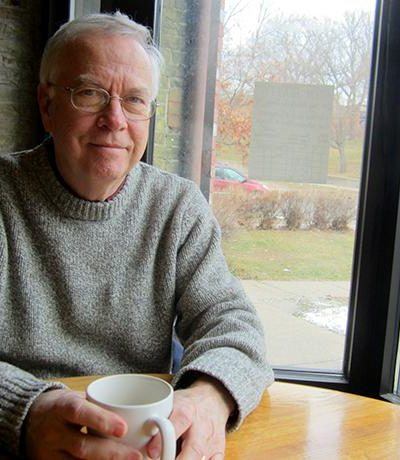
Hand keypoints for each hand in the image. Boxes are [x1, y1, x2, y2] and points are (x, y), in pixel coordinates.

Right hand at [24, 389, 141, 459]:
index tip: (124, 428)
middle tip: (137, 456)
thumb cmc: (64, 406)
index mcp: (62, 407)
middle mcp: (53, 432)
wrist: (29, 418)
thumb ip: (101, 407)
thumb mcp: (79, 397)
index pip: (79, 412)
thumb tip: (137, 414)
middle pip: (83, 446)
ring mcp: (50, 453)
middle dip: (112, 454)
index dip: (101, 420)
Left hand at [147, 376, 234, 459]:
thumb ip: (154, 419)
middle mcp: (201, 427)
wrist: (212, 400)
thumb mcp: (169, 403)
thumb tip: (133, 439)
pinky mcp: (218, 452)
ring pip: (203, 459)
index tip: (151, 453)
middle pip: (193, 450)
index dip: (162, 440)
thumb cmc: (185, 404)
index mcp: (185, 411)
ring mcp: (211, 442)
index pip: (176, 424)